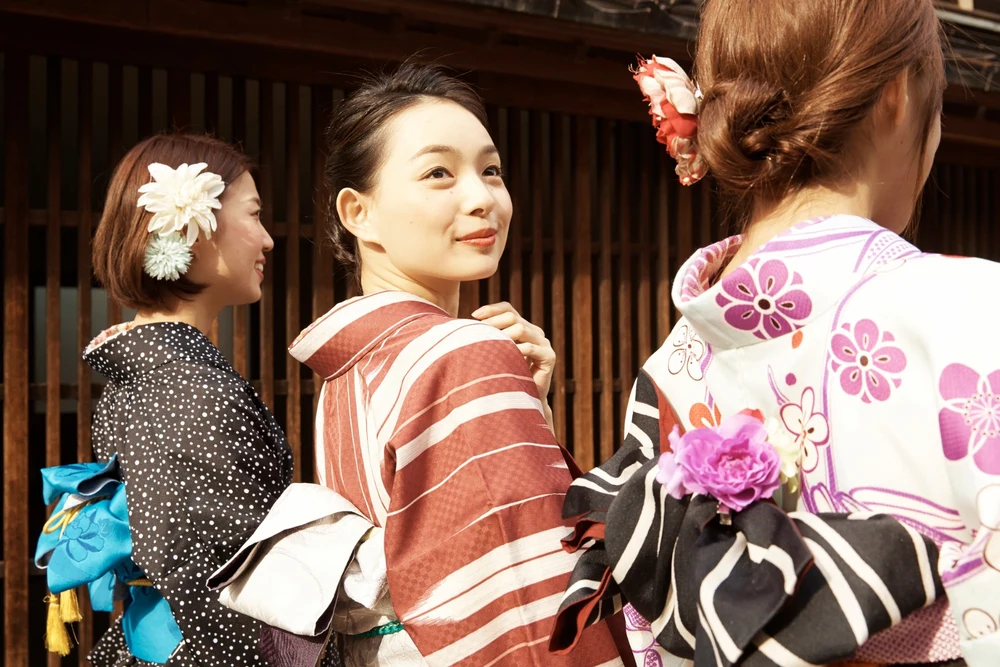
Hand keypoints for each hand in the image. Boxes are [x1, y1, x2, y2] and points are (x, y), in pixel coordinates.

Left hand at [472, 302, 555, 429]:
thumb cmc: (502, 379)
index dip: (491, 309)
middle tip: (478, 334)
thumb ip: (487, 338)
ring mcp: (544, 344)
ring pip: (521, 328)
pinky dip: (516, 351)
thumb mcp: (493, 354)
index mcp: (523, 328)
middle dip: (493, 323)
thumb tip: (463, 323)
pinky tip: (504, 358)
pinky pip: (531, 348)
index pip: (508, 309)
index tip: (473, 316)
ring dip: (502, 336)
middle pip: (512, 316)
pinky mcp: (549, 357)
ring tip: (489, 347)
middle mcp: (535, 333)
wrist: (520, 404)